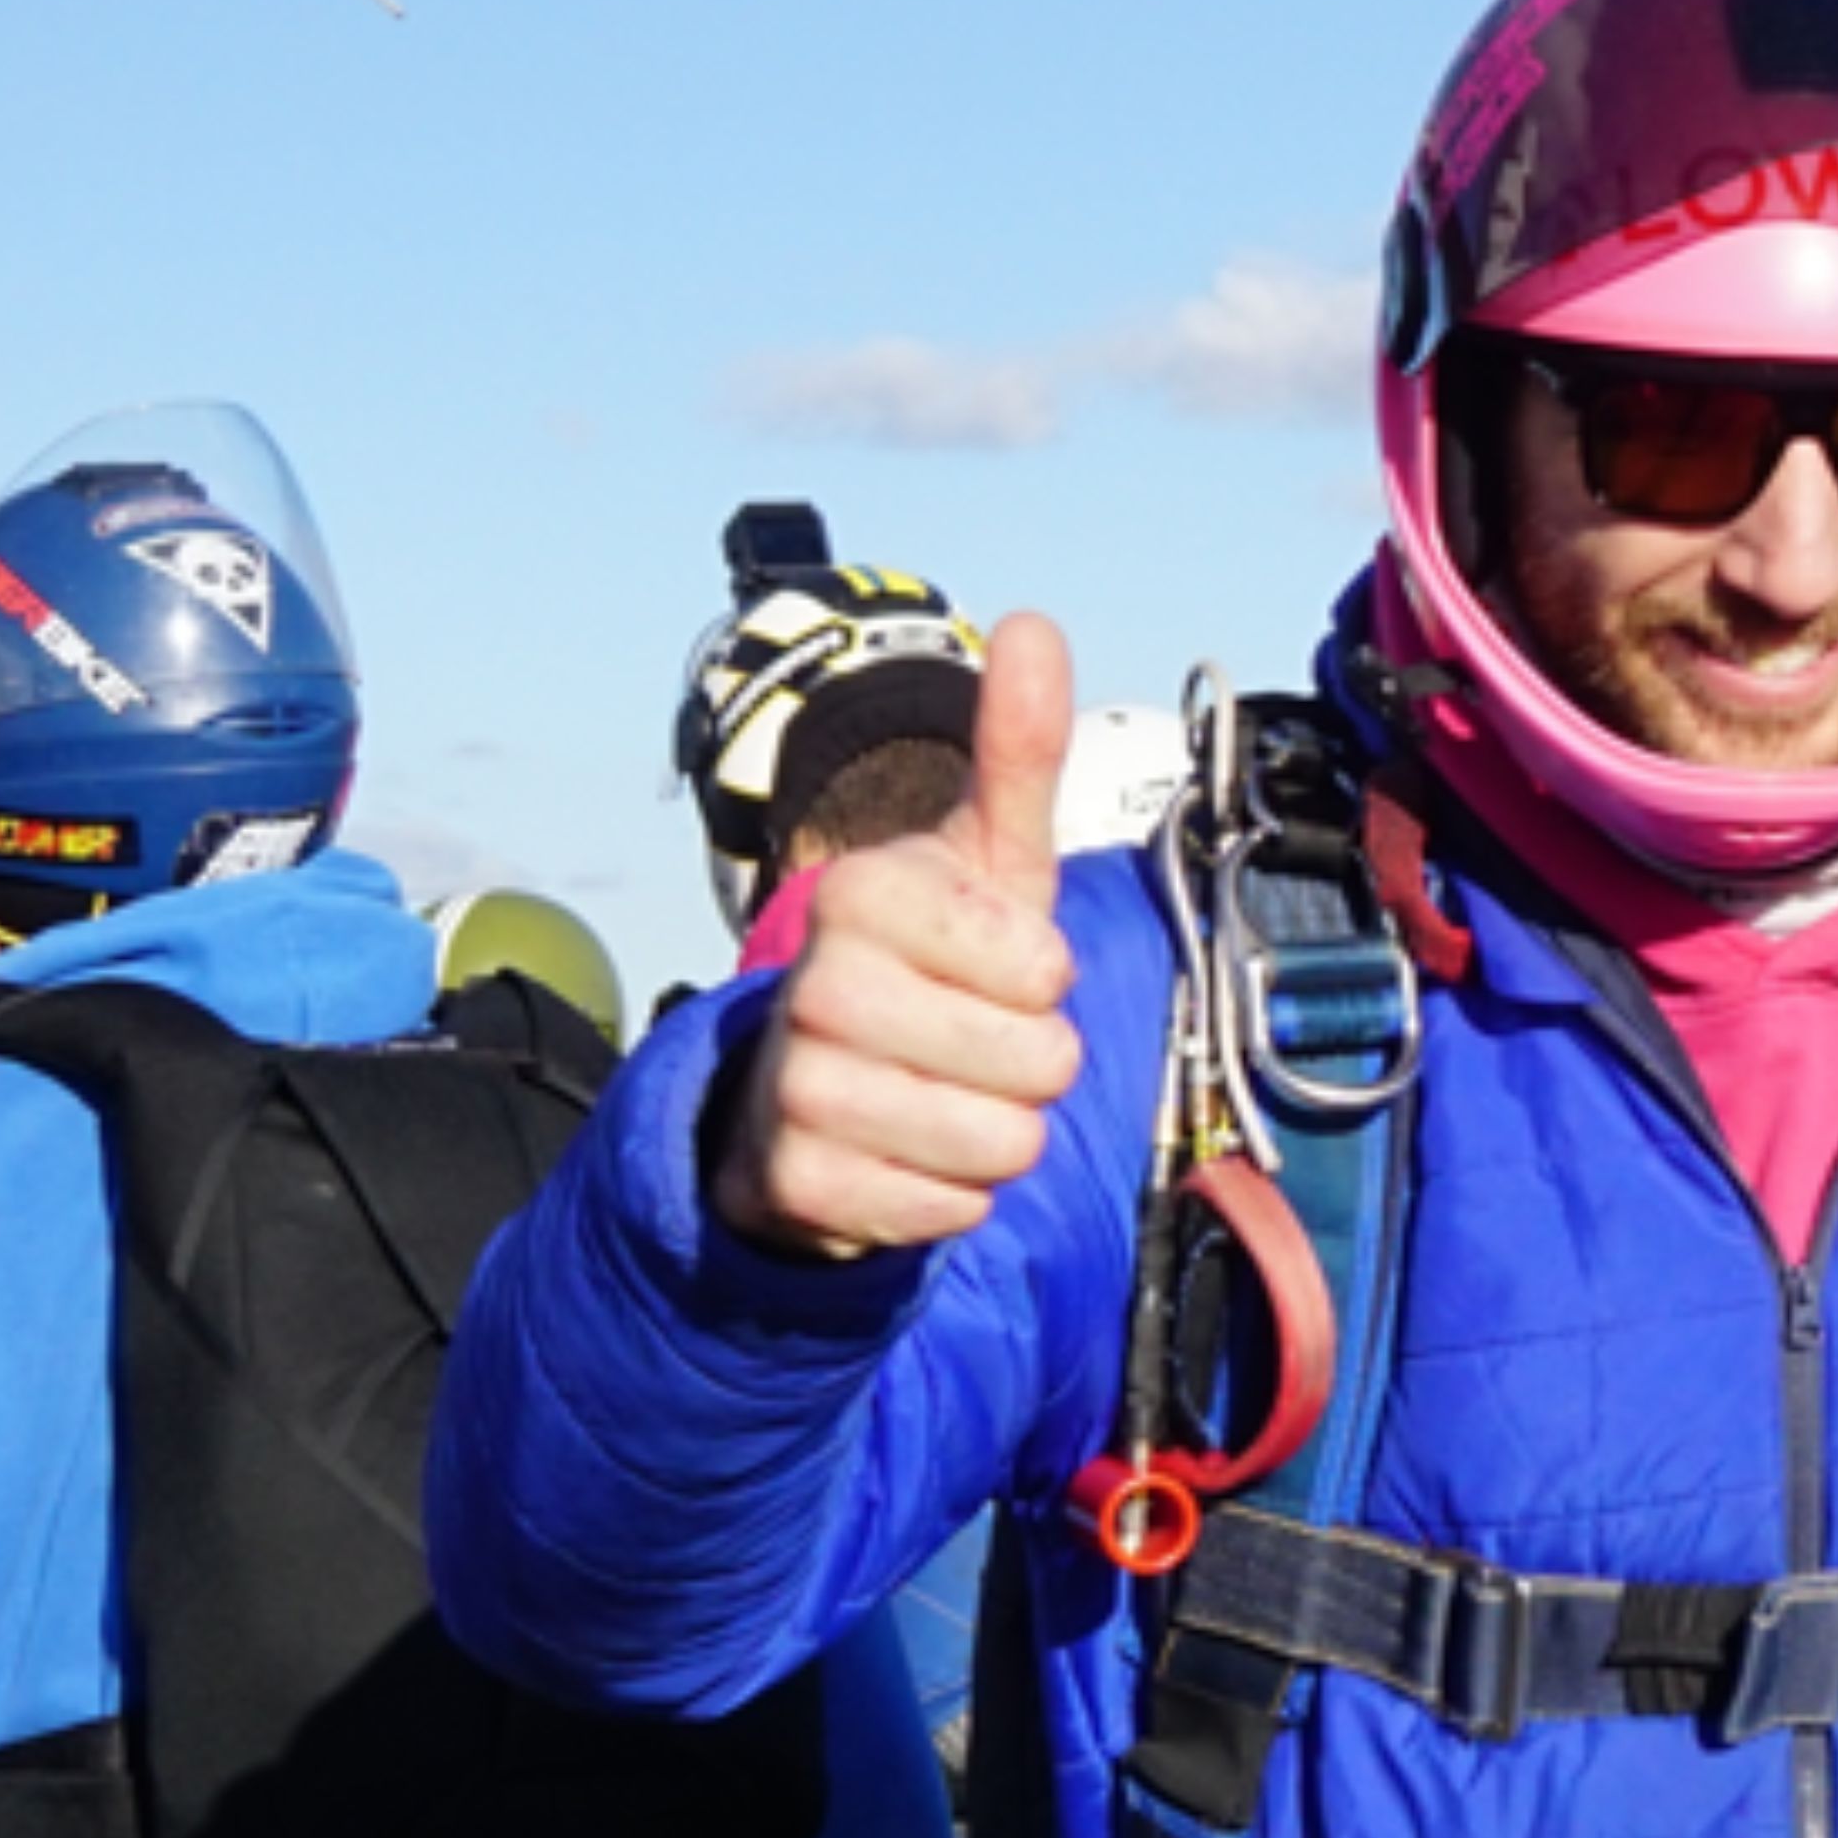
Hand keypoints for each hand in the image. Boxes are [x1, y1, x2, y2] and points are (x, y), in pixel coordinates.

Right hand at [708, 610, 1085, 1262]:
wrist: (816, 1084)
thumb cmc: (934, 963)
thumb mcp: (984, 860)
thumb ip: (1016, 753)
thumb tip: (1036, 626)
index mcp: (865, 893)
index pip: (1040, 967)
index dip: (1044, 980)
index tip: (1000, 967)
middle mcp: (816, 984)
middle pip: (1034, 1065)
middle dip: (1035, 1067)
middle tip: (977, 1042)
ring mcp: (797, 1087)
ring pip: (995, 1145)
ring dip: (999, 1134)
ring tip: (946, 1097)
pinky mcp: (793, 1184)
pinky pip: (945, 1211)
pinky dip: (953, 1197)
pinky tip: (909, 1155)